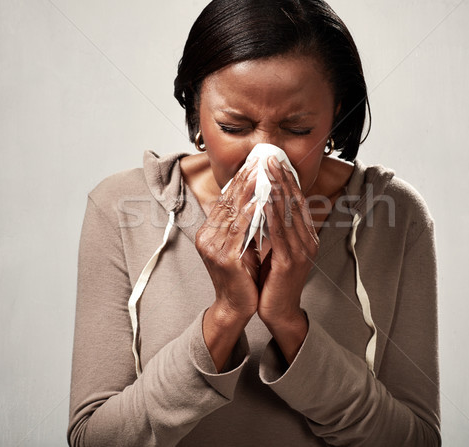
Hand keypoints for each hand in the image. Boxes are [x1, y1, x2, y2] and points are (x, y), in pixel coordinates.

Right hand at [195, 158, 259, 369]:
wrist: (236, 306)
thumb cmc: (241, 276)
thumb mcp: (239, 244)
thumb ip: (241, 224)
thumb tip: (255, 198)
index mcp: (208, 232)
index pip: (224, 200)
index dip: (238, 181)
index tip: (252, 164)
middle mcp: (206, 237)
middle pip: (227, 202)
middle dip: (244, 180)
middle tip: (258, 161)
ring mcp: (213, 248)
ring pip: (233, 213)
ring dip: (248, 192)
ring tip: (261, 174)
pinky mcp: (225, 259)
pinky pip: (239, 232)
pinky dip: (250, 214)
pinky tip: (260, 201)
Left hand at [257, 156, 319, 361]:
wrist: (278, 311)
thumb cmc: (274, 279)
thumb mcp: (277, 248)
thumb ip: (275, 228)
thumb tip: (265, 203)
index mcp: (306, 236)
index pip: (297, 201)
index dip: (287, 179)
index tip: (275, 161)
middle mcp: (308, 240)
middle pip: (295, 202)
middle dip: (282, 178)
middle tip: (270, 158)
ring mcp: (302, 251)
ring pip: (289, 214)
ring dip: (277, 190)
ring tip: (266, 172)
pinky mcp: (290, 263)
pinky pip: (280, 233)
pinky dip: (272, 214)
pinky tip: (264, 200)